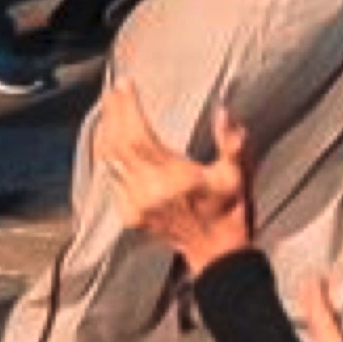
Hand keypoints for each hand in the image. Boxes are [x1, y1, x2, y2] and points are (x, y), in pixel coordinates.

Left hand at [92, 79, 253, 268]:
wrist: (216, 255)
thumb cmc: (229, 212)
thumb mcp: (237, 176)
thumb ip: (231, 142)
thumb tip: (223, 110)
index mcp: (174, 180)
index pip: (139, 137)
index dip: (127, 110)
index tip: (125, 86)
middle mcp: (148, 193)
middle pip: (118, 145)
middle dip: (112, 114)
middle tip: (113, 91)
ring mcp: (134, 206)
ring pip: (109, 162)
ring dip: (105, 132)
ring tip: (108, 107)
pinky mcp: (128, 216)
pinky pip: (109, 179)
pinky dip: (106, 155)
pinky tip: (108, 139)